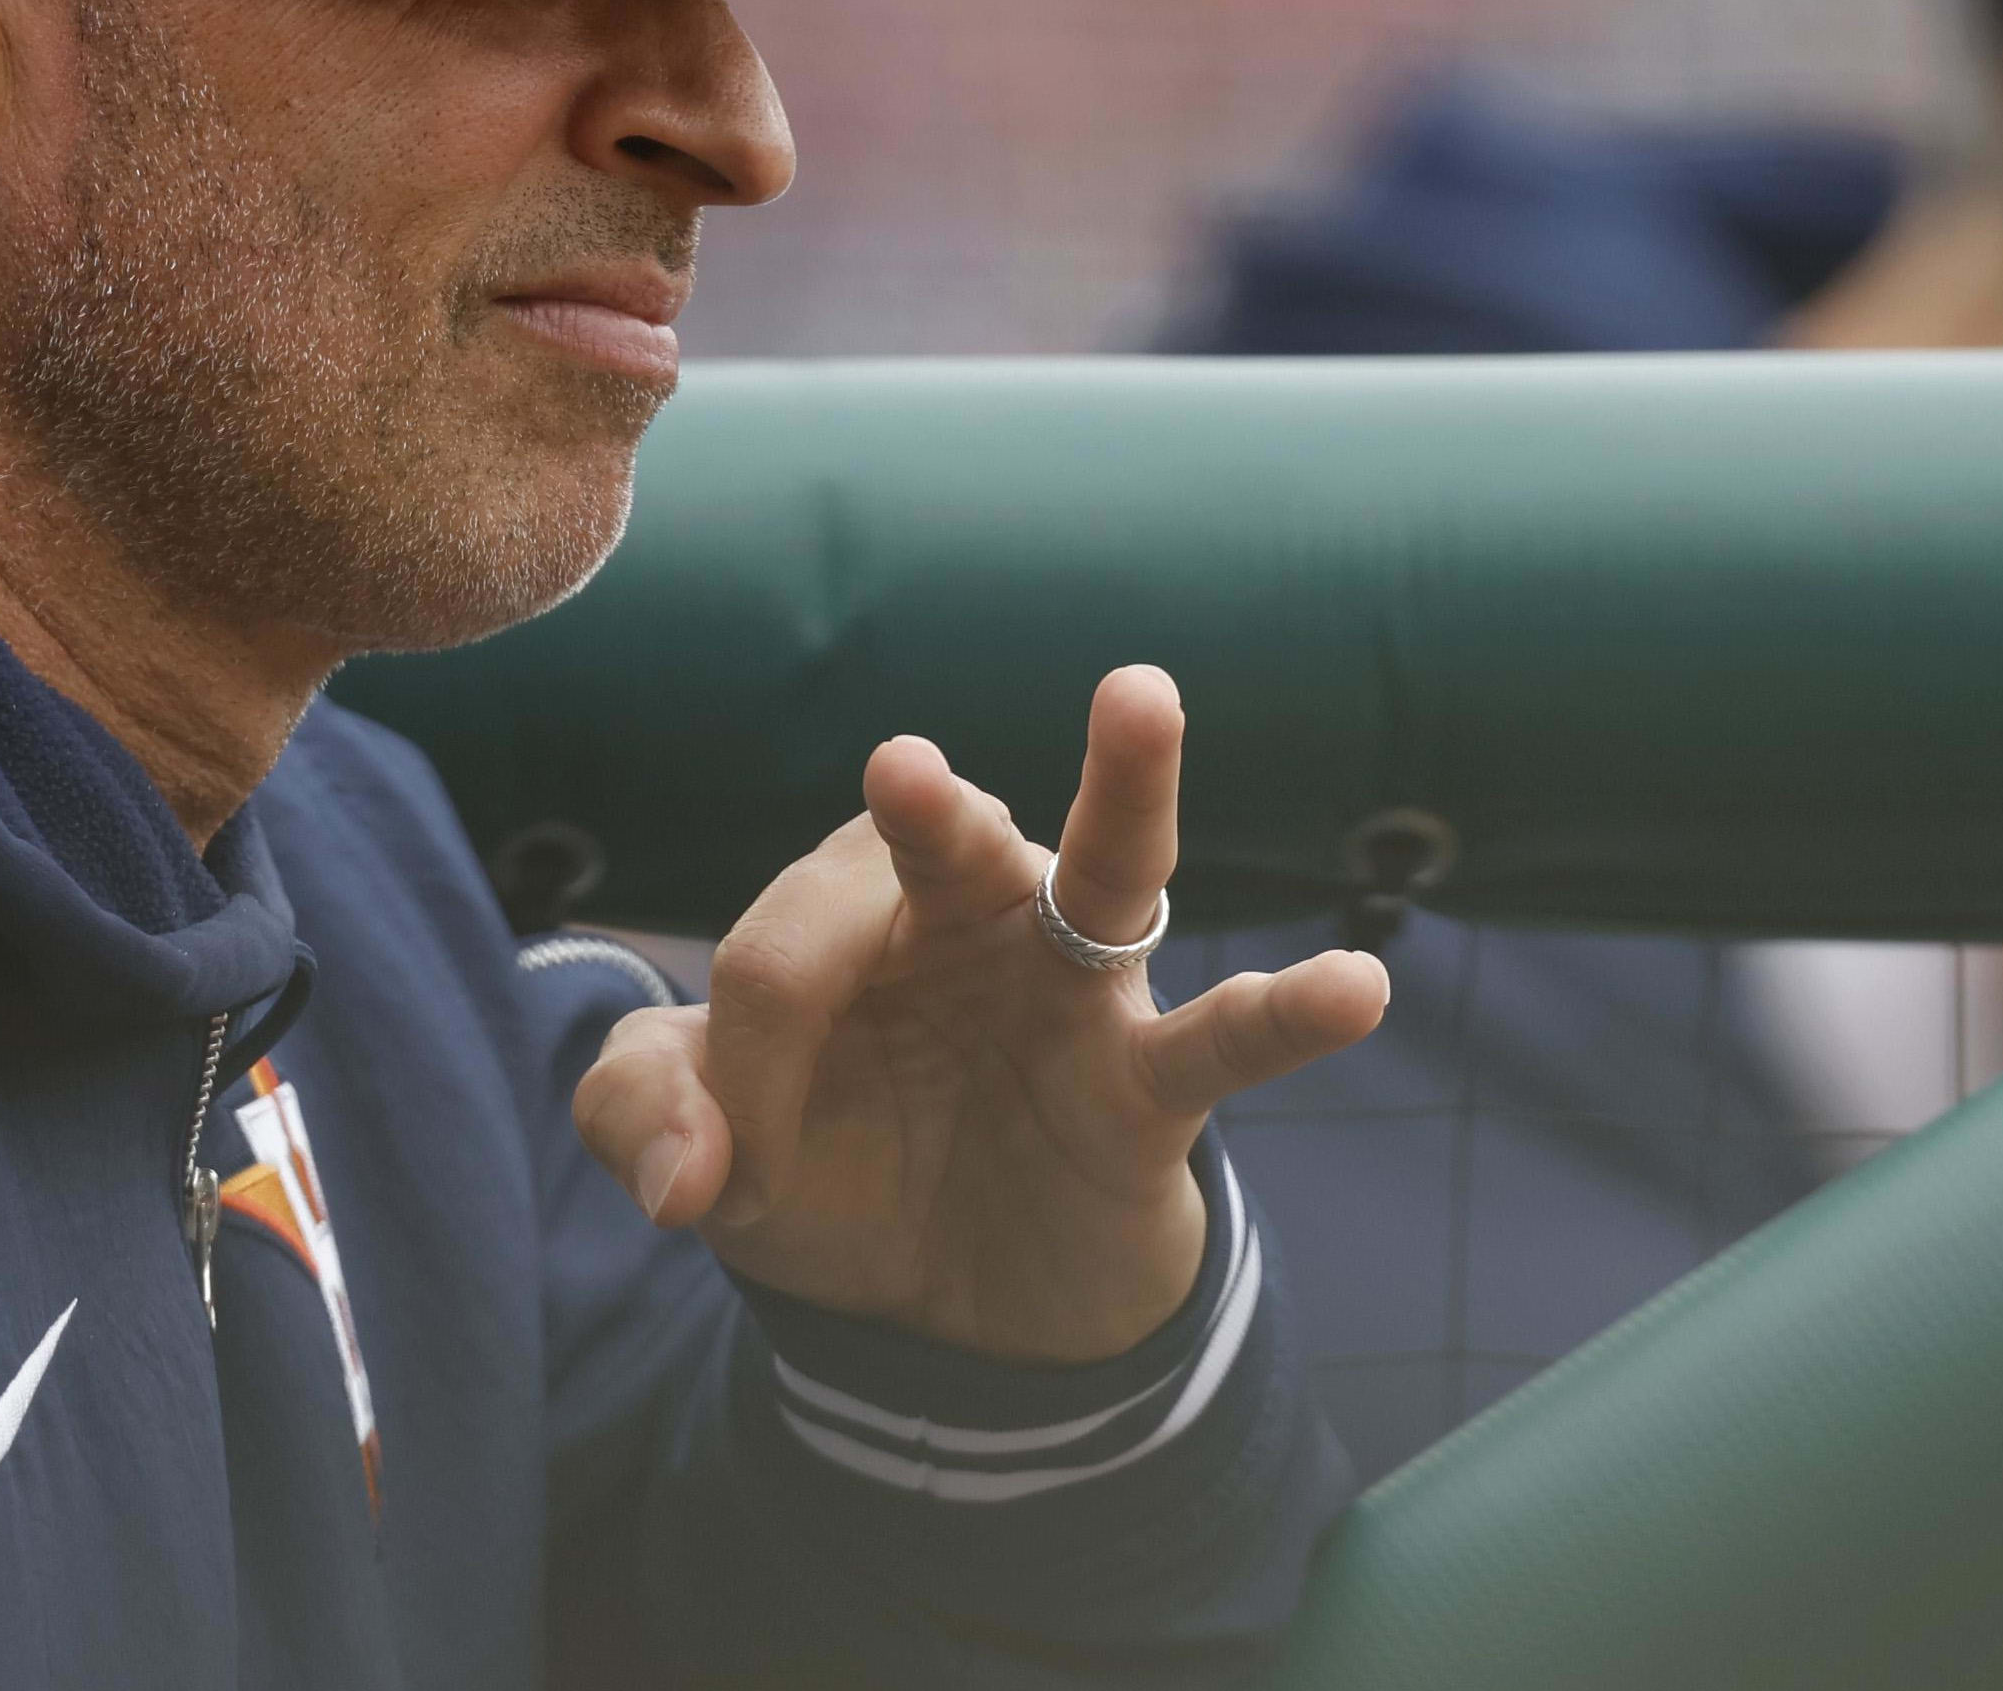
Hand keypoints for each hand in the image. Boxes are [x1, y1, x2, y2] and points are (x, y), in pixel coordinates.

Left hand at [573, 667, 1389, 1364]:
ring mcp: (1070, 989)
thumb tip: (681, 1173)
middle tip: (903, 770)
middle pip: (939, 843)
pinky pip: (1226, 1040)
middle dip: (924, 808)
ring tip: (1142, 697)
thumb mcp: (710, 1149)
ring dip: (1130, 786)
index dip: (739, 1074)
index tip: (718, 1174)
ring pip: (1107, 874)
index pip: (782, 959)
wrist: (954, 1306)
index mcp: (851, 910)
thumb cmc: (839, 1169)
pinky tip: (1358, 987)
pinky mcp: (1148, 1082)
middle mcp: (968, 916)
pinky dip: (1291, 1013)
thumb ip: (645, 1118)